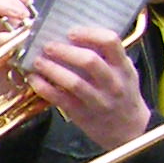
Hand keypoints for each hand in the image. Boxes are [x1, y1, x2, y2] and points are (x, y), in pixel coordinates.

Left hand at [26, 27, 148, 150]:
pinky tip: (35, 79)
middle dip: (65, 51)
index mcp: (123, 68)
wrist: (128, 130)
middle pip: (89, 61)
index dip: (89, 33)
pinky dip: (44, 88)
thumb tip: (76, 36)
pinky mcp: (82, 114)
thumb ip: (107, 56)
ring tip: (38, 61)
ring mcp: (98, 100)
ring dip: (52, 69)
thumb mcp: (124, 73)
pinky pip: (60, 99)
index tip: (72, 32)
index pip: (110, 42)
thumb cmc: (122, 95)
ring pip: (73, 82)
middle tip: (48, 45)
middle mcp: (112, 83)